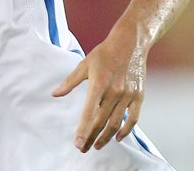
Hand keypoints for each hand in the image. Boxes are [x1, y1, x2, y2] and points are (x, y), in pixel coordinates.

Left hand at [52, 30, 145, 152]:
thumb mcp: (84, 65)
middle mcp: (114, 91)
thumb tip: (55, 94)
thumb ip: (69, 82)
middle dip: (91, 137)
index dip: (83, 129)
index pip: (88, 112)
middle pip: (101, 121)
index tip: (77, 143)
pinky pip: (133, 118)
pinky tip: (118, 137)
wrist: (130, 43)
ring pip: (116, 123)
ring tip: (97, 146)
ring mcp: (128, 95)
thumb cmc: (104, 53)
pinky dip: (126, 130)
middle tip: (83, 149)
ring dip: (106, 137)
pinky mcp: (139, 96)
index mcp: (98, 84)